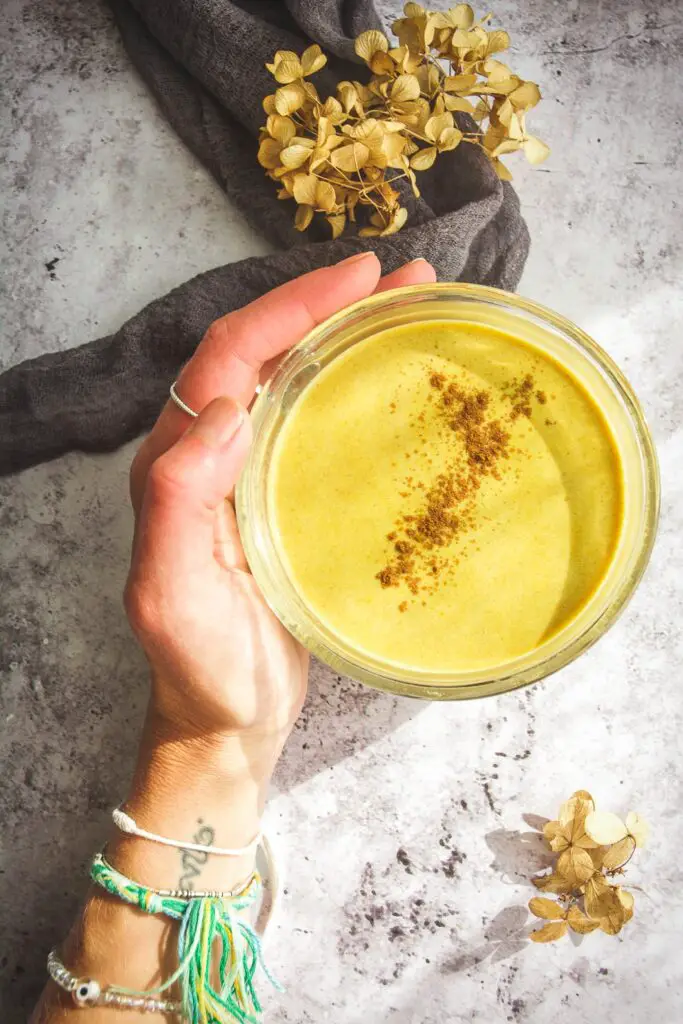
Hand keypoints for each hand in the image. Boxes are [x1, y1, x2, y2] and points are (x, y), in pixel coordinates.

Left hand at [125, 253, 436, 781]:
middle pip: (266, 352)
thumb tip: (223, 408)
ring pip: (295, 380)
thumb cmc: (201, 667)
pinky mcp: (286, 498)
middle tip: (402, 278)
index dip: (288, 307)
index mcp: (178, 463)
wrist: (227, 718)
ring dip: (348, 335)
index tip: (357, 278)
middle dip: (328, 304)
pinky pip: (317, 424)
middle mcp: (211, 454)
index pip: (228, 356)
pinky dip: (356, 387)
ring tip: (412, 307)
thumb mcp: (172, 594)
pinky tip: (397, 381)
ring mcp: (251, 474)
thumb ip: (178, 501)